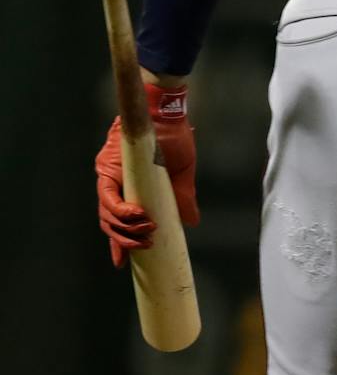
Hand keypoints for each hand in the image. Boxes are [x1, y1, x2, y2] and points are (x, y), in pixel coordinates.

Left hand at [94, 81, 197, 268]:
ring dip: (126, 228)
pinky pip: (108, 196)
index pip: (118, 220)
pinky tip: (137, 217)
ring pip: (106, 213)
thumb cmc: (173, 138)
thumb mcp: (182, 173)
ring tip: (148, 233)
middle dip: (125, 240)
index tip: (124, 263)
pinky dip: (122, 210)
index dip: (119, 243)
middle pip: (108, 221)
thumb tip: (192, 222)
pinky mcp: (108, 168)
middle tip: (145, 247)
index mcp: (128, 186)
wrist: (166, 111)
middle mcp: (112, 182)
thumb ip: (183, 197)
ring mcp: (108, 175)